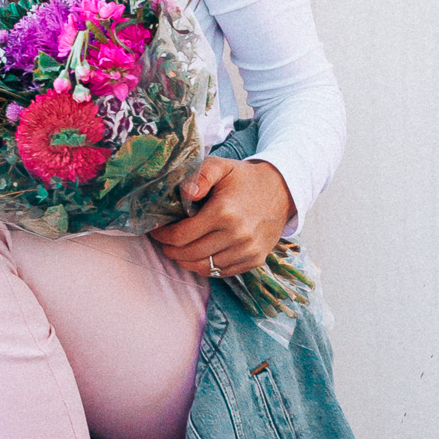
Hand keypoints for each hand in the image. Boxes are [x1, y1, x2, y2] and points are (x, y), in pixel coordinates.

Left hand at [149, 157, 292, 277]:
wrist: (282, 190)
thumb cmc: (245, 179)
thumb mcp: (221, 166)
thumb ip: (200, 176)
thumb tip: (185, 194)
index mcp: (224, 212)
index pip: (181, 236)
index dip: (164, 236)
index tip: (156, 231)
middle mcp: (237, 235)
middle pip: (190, 254)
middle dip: (171, 250)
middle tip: (165, 242)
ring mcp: (247, 251)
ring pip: (204, 267)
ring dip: (186, 261)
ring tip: (178, 250)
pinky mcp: (255, 260)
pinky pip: (222, 272)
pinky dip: (206, 267)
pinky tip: (199, 256)